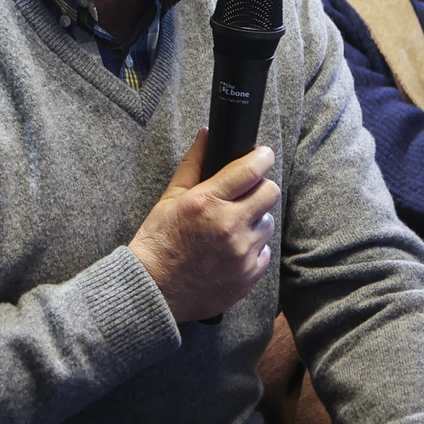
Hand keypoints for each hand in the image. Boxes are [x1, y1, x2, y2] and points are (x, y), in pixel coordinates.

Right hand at [127, 129, 280, 322]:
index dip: (262, 157)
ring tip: (231, 228)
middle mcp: (230, 226)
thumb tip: (207, 133)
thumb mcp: (170, 198)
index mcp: (208, 202)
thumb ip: (194, 164)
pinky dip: (252, 249)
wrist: (154, 290)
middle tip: (245, 194)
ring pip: (268, 223)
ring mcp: (242, 254)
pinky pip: (264, 252)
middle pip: (270, 192)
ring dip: (254, 221)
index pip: (252, 169)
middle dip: (260, 188)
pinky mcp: (248, 276)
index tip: (262, 155)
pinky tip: (230, 251)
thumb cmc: (158, 241)